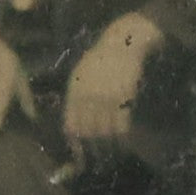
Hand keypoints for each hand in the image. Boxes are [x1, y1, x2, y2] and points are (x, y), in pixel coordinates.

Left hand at [64, 13, 163, 141]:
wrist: (121, 44)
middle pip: (87, 131)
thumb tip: (73, 122)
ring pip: (104, 130)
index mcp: (74, 92)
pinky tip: (124, 134)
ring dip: (108, 139)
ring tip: (112, 145)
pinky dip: (122, 132)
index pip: (71, 125)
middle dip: (92, 144)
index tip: (79, 150)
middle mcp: (87, 97)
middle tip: (98, 150)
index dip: (75, 141)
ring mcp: (105, 98)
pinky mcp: (123, 98)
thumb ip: (75, 97)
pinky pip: (121, 124)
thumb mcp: (80, 75)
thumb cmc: (100, 59)